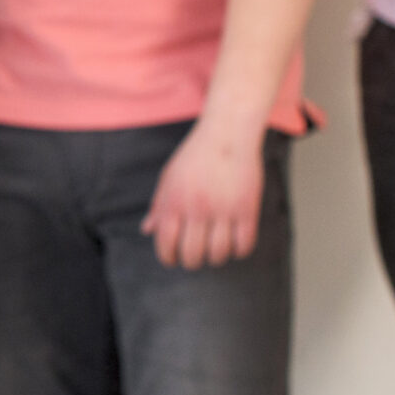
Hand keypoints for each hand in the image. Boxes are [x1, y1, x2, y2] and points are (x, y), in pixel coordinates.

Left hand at [143, 119, 265, 268]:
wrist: (227, 133)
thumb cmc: (195, 157)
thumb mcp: (169, 177)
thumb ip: (158, 205)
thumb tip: (147, 230)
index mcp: (174, 200)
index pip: (166, 242)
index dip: (168, 257)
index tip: (172, 260)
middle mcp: (197, 207)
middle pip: (192, 254)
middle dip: (191, 262)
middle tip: (194, 257)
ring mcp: (223, 209)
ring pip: (218, 253)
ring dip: (216, 258)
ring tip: (215, 250)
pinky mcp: (247, 208)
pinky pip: (244, 244)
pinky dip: (239, 251)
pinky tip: (235, 244)